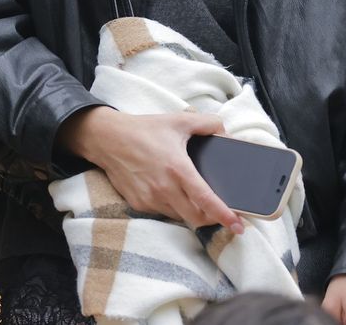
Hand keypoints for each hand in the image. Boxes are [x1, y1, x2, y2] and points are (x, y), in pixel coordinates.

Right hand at [57, 107, 243, 233]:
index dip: (225, 215)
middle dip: (212, 219)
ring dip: (192, 213)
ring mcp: (150, 198)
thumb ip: (207, 123)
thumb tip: (226, 133)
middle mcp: (164, 188)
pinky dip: (173, 208)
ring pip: (180, 217)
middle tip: (220, 213)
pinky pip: (163, 213)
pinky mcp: (138, 203)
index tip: (239, 226)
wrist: (106, 138)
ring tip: (195, 200)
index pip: (206, 200)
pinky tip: (171, 193)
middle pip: (197, 218)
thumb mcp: (177, 120)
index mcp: (178, 168)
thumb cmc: (143, 129)